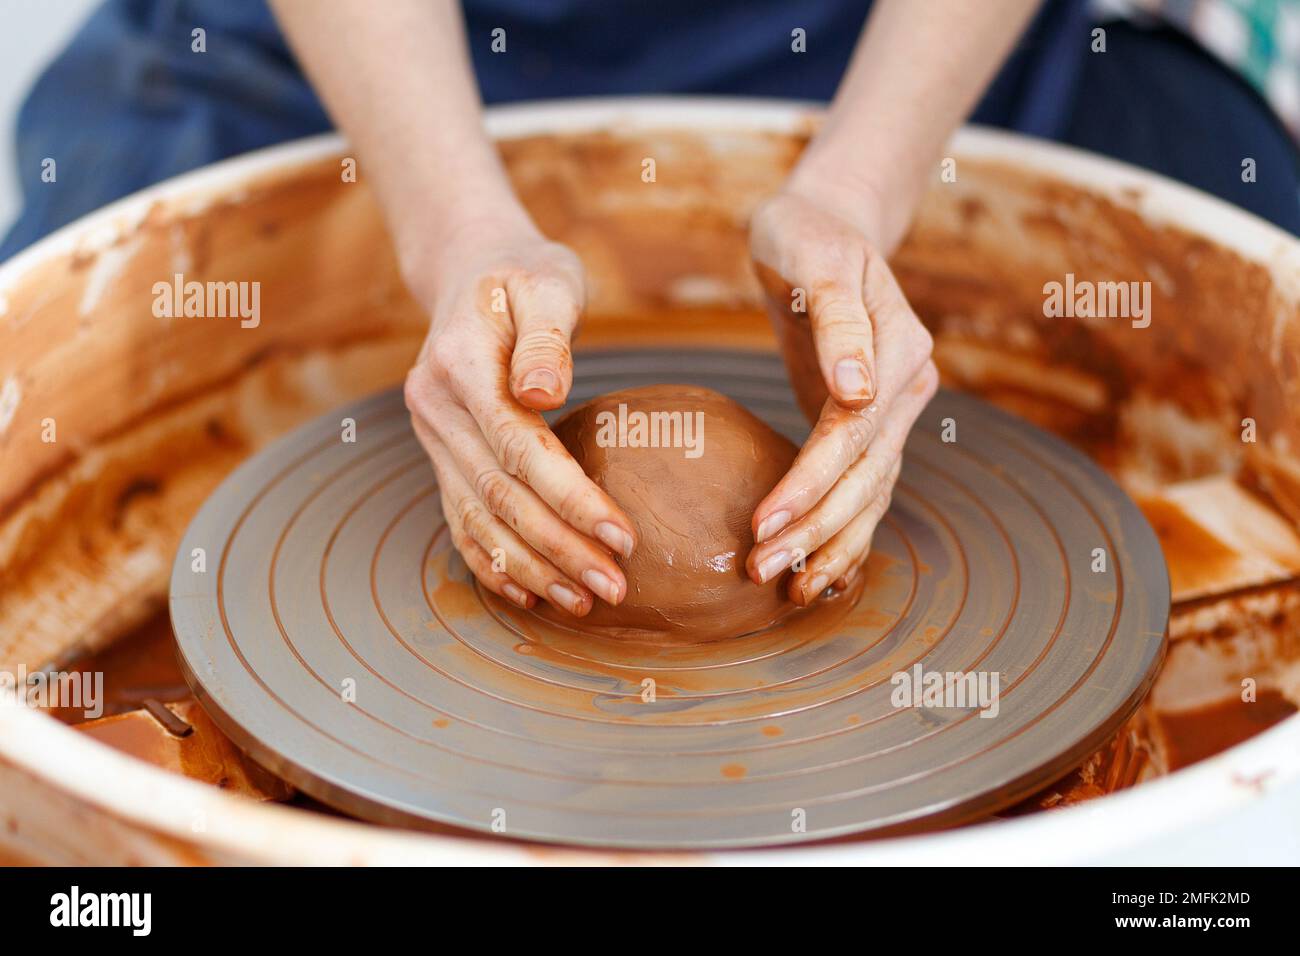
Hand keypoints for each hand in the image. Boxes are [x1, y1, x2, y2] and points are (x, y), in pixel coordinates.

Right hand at [402, 216, 636, 615]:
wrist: (469, 268)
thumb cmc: (523, 273)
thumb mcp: (545, 282)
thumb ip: (547, 337)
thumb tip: (545, 392)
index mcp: (459, 366)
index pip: (519, 448)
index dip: (570, 497)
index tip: (624, 536)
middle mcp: (435, 409)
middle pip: (499, 496)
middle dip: (558, 548)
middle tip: (614, 587)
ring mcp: (432, 437)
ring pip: (478, 519)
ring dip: (531, 568)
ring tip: (585, 602)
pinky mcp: (442, 455)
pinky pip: (460, 520)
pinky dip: (493, 563)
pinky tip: (531, 595)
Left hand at [746, 187, 936, 603]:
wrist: (823, 228)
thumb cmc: (807, 236)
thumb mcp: (814, 257)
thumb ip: (838, 319)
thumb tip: (856, 392)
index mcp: (900, 348)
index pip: (854, 433)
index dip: (810, 482)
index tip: (762, 523)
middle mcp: (907, 386)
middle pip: (866, 475)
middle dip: (815, 530)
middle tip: (759, 570)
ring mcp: (894, 410)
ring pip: (872, 493)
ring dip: (832, 546)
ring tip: (788, 591)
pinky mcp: (869, 426)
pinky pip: (864, 488)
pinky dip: (843, 533)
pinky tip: (817, 574)